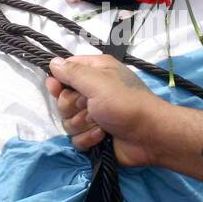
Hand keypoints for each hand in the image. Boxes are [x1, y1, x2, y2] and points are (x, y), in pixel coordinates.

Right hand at [45, 54, 165, 166]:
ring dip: (83, 124)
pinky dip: (88, 138)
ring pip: (67, 121)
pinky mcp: (94, 136)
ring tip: (101, 123)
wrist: (149, 136)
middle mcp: (92, 91)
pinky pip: (76, 138)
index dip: (58, 81)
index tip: (56, 87)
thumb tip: (53, 63)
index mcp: (95, 72)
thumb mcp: (97, 82)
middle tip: (91, 107)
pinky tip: (102, 136)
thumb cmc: (125, 103)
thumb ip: (72, 72)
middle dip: (73, 107)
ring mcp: (93, 115)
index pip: (65, 71)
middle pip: (63, 100)